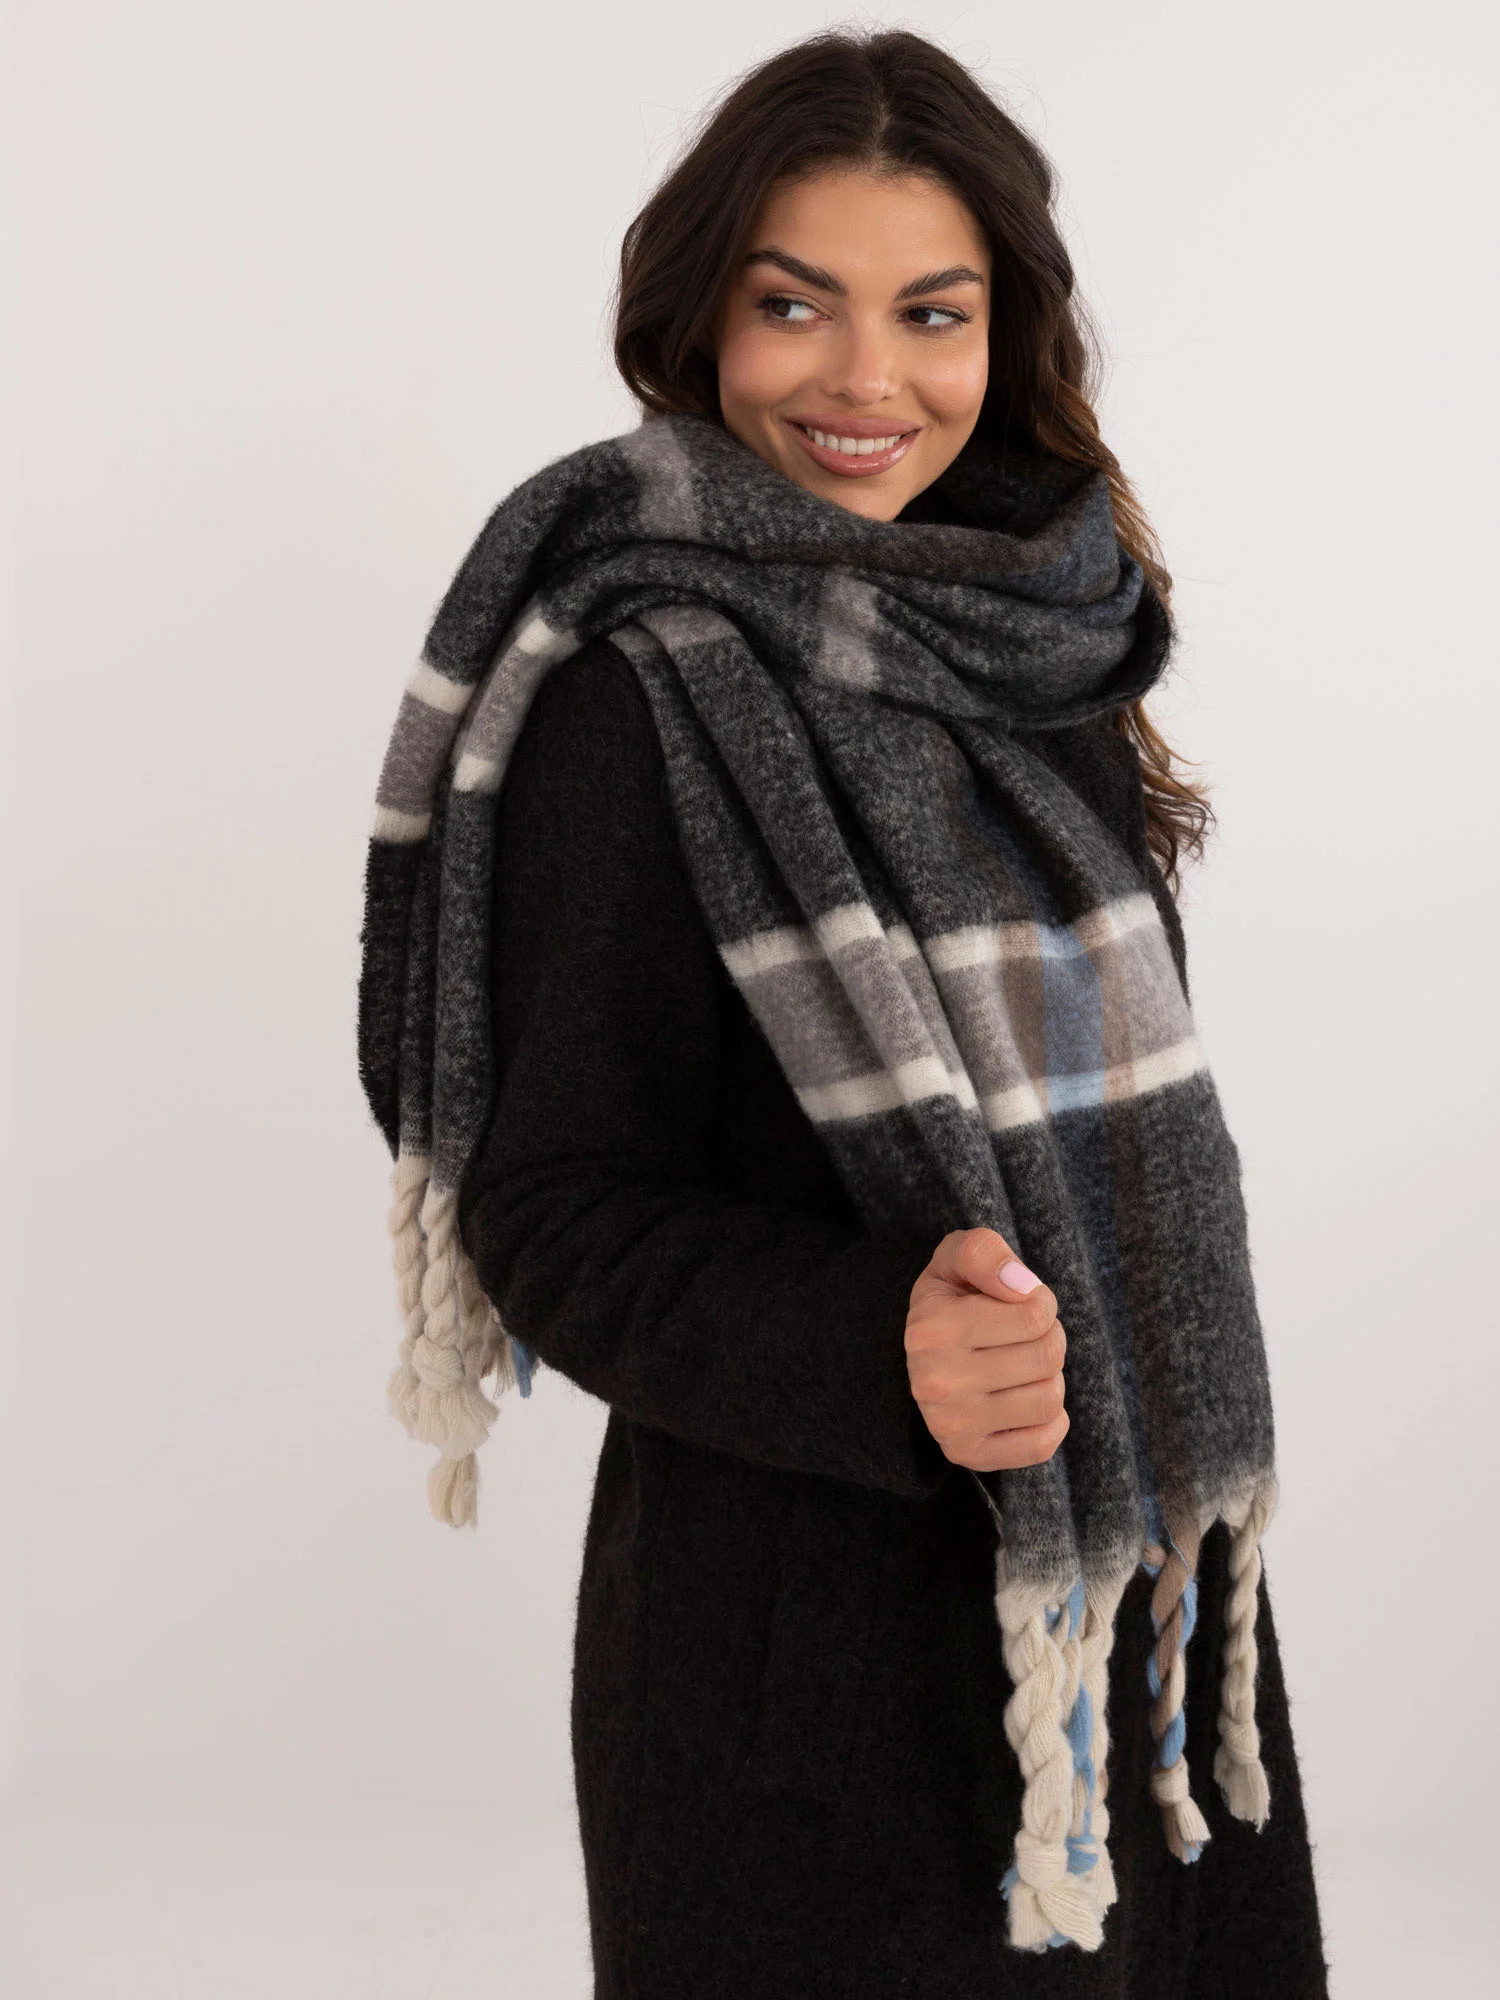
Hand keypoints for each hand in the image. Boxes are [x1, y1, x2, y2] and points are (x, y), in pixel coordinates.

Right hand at [903, 1226, 1068, 1472]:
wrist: (918, 1355)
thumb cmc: (950, 1301)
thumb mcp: (956, 1258)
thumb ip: (984, 1252)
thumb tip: (1023, 1288)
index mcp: (932, 1329)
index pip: (1035, 1315)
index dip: (1041, 1303)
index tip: (1021, 1303)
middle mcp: (937, 1382)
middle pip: (1047, 1357)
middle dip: (1049, 1339)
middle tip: (1026, 1336)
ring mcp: (951, 1425)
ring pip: (1049, 1401)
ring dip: (1048, 1378)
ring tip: (1023, 1366)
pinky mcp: (969, 1455)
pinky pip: (1041, 1446)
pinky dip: (1049, 1422)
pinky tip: (1026, 1400)